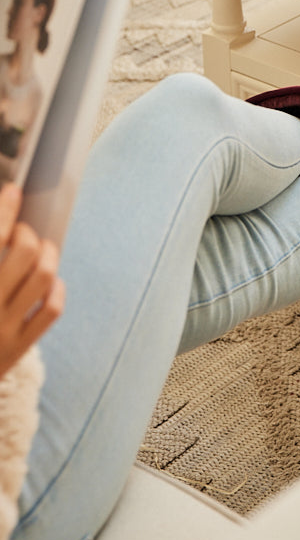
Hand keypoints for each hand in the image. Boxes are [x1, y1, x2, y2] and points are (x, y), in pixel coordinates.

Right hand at [0, 184, 63, 378]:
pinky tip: (46, 281)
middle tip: (20, 234)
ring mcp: (2, 330)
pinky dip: (55, 288)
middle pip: (24, 251)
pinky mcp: (18, 348)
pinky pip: (52, 308)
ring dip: (46, 254)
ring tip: (38, 251)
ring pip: (44, 275)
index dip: (5, 210)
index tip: (13, 191)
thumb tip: (4, 222)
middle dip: (26, 233)